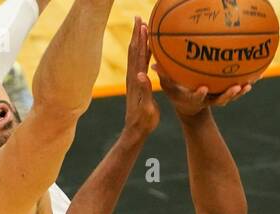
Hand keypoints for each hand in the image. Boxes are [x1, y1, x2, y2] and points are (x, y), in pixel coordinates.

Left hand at [123, 17, 158, 137]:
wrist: (135, 130)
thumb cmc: (143, 121)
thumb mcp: (146, 107)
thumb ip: (144, 91)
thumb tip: (141, 75)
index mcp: (137, 80)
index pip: (138, 56)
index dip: (141, 40)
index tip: (142, 25)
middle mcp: (133, 77)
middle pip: (135, 50)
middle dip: (137, 33)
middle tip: (139, 17)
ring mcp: (134, 79)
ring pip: (136, 55)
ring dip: (138, 40)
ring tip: (142, 26)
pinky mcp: (136, 83)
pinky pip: (139, 63)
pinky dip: (143, 52)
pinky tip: (146, 48)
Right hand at [151, 61, 251, 117]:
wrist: (190, 109)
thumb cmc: (177, 93)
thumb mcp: (168, 86)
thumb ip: (163, 76)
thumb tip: (152, 64)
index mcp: (193, 99)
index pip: (196, 97)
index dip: (200, 94)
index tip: (203, 88)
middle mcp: (207, 100)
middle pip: (219, 100)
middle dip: (228, 95)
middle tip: (236, 88)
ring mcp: (216, 99)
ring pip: (229, 97)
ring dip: (239, 92)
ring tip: (248, 84)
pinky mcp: (223, 96)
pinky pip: (235, 90)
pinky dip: (244, 85)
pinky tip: (255, 77)